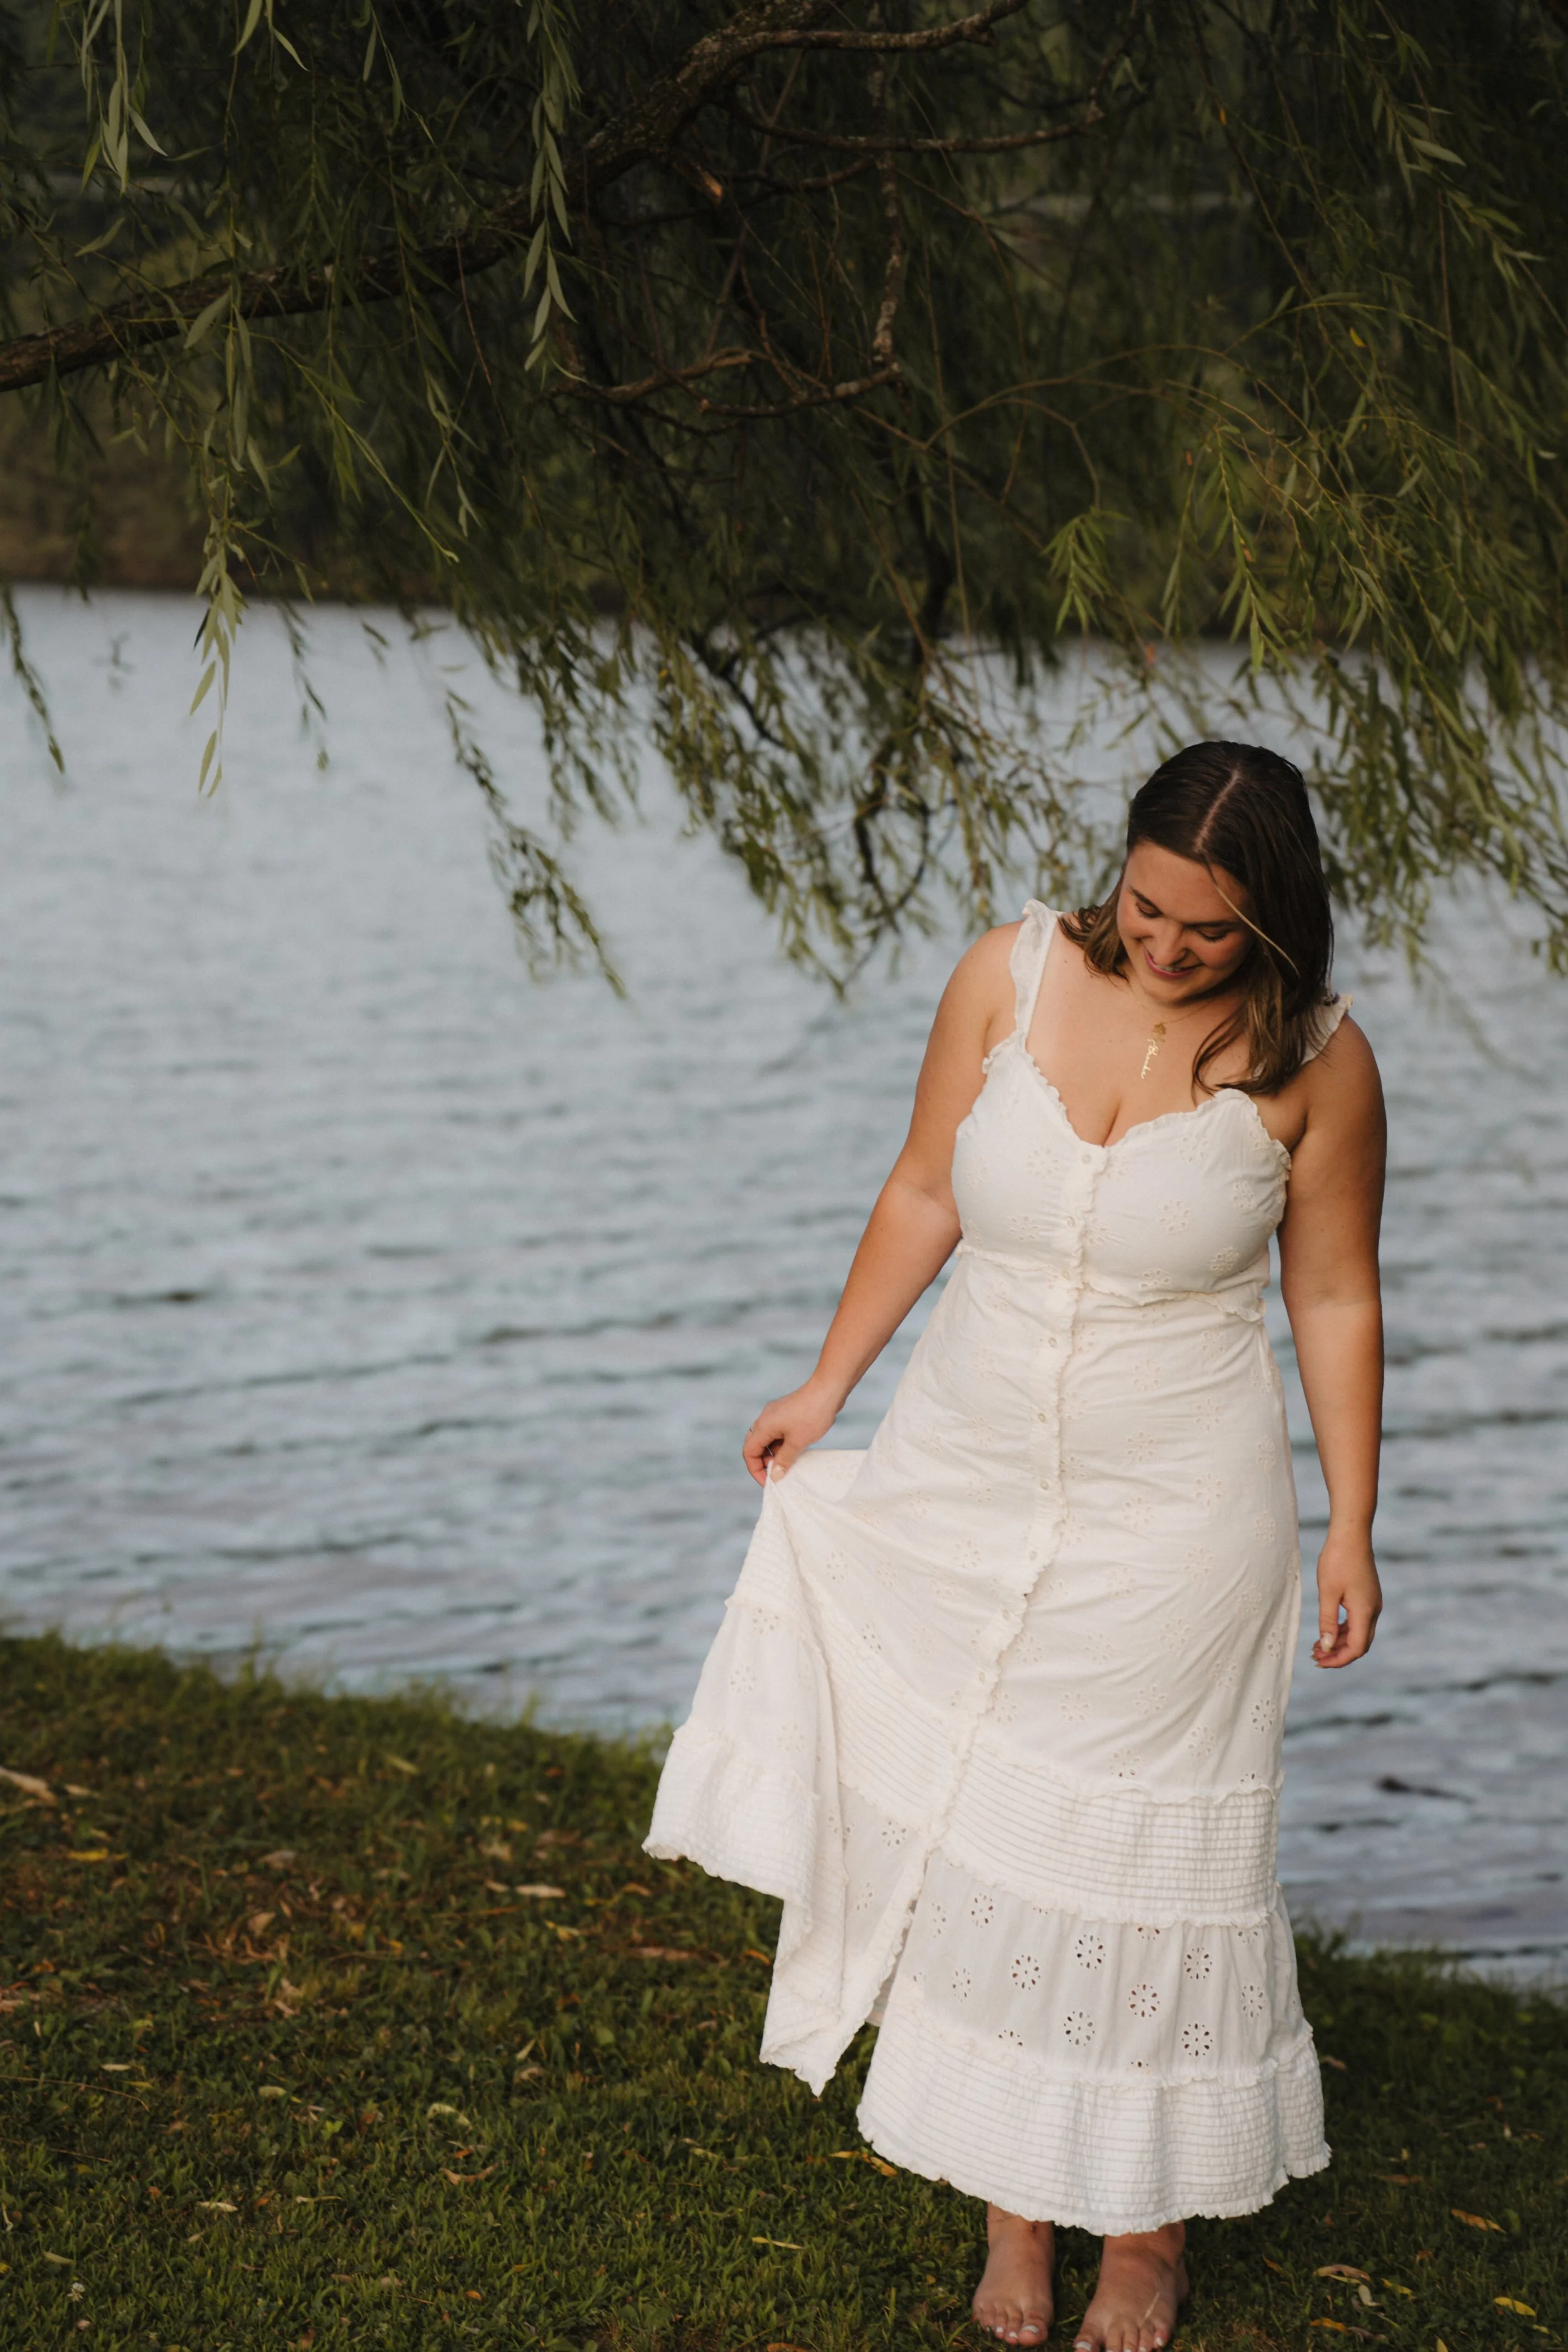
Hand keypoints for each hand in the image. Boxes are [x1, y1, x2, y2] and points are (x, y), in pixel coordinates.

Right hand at [742, 1379, 841, 1485]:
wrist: (827, 1391)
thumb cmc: (812, 1415)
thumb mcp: (797, 1443)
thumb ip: (783, 1460)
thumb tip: (774, 1476)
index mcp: (763, 1426)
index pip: (749, 1452)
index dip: (755, 1469)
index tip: (768, 1481)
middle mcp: (765, 1419)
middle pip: (755, 1445)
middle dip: (763, 1462)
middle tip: (777, 1473)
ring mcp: (774, 1414)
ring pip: (767, 1439)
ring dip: (773, 1453)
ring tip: (788, 1463)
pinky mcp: (784, 1412)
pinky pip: (776, 1432)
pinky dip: (781, 1443)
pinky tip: (794, 1450)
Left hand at [1312, 1526, 1381, 1666]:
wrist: (1351, 1534)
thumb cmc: (1337, 1560)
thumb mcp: (1328, 1593)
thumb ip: (1327, 1621)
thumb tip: (1326, 1646)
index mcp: (1365, 1611)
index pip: (1357, 1648)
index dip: (1339, 1659)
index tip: (1319, 1661)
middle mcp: (1373, 1610)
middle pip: (1360, 1643)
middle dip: (1339, 1653)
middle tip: (1315, 1657)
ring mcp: (1372, 1603)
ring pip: (1359, 1632)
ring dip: (1340, 1642)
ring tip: (1317, 1646)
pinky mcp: (1368, 1596)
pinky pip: (1358, 1620)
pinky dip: (1344, 1629)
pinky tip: (1328, 1630)